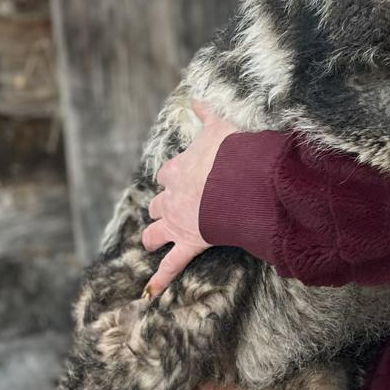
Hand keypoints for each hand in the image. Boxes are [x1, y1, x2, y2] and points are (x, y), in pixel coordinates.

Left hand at [140, 100, 240, 296]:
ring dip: (153, 235)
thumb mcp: (218, 126)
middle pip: (158, 203)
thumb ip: (204, 113)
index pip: (168, 173)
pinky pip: (172, 263)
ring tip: (150, 241)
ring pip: (156, 230)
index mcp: (178, 169)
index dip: (173, 177)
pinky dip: (160, 278)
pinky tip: (150, 292)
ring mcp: (178, 221)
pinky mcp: (189, 241)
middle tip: (167, 210)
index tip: (180, 178)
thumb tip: (194, 96)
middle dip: (161, 207)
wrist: (240, 179)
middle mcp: (172, 195)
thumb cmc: (232, 153)